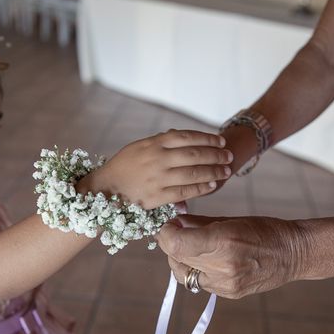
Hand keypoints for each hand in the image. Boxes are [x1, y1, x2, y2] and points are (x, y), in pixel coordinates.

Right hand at [88, 129, 232, 208]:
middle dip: (216, 155)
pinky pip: (185, 191)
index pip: (187, 137)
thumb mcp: (139, 147)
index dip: (207, 138)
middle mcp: (158, 159)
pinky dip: (201, 188)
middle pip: (195, 154)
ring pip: (193, 173)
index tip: (221, 141)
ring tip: (225, 171)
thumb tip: (181, 136)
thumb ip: (160, 142)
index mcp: (153, 143)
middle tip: (228, 156)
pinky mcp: (157, 197)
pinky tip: (211, 186)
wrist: (104, 189)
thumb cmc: (123, 167)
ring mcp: (158, 178)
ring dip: (213, 172)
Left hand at [156, 214, 311, 298]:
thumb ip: (198, 223)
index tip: (169, 225)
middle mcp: (222, 266)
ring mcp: (225, 284)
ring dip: (179, 259)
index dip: (165, 234)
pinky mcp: (228, 293)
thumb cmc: (264, 229)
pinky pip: (199, 282)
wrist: (293, 254)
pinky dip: (195, 270)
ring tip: (190, 246)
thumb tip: (175, 222)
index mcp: (223, 242)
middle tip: (176, 232)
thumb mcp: (230, 219)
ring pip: (183, 274)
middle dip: (170, 244)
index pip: (175, 244)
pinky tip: (205, 259)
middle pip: (176, 258)